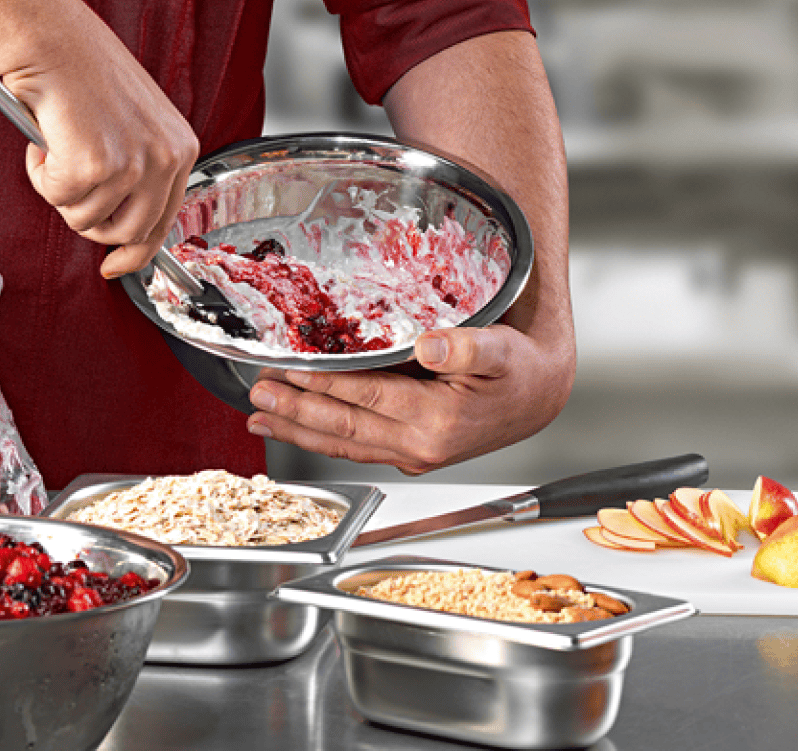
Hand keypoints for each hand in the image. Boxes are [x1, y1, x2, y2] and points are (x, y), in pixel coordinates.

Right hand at [5, 25, 200, 278]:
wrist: (53, 38)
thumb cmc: (83, 71)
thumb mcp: (133, 123)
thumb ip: (138, 169)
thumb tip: (120, 223)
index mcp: (180, 147)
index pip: (165, 222)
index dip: (135, 252)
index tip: (115, 265)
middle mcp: (165, 157)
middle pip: (126, 232)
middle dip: (89, 221)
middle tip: (68, 187)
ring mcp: (132, 164)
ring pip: (85, 219)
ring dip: (60, 191)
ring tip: (57, 148)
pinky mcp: (95, 165)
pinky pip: (57, 198)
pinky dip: (41, 174)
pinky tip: (46, 138)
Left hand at [244, 323, 573, 473]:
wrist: (539, 398)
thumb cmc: (520, 370)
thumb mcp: (502, 348)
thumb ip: (466, 346)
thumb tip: (429, 343)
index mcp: (440, 419)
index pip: (367, 398)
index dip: (324, 384)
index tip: (288, 372)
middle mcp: (423, 445)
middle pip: (346, 428)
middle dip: (296, 412)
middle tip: (258, 397)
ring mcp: (415, 454)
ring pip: (346, 445)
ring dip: (300, 431)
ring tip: (261, 420)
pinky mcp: (413, 453)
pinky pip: (359, 447)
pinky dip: (324, 438)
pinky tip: (302, 427)